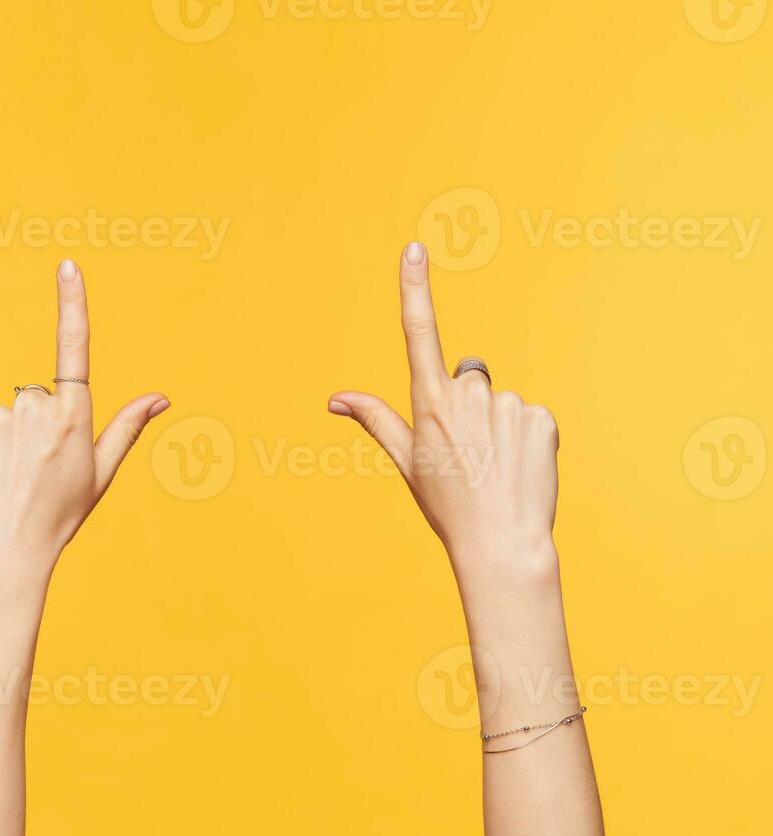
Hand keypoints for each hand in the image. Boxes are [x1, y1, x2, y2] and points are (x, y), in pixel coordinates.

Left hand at [0, 260, 169, 583]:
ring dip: (5, 439)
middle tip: (36, 470)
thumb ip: (128, 427)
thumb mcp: (101, 473)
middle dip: (36, 425)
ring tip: (9, 480)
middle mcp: (36, 410)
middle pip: (36, 396)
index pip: (74, 348)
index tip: (68, 266)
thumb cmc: (59, 516)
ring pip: (4, 414)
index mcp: (75, 418)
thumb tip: (161, 396)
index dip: (72, 304)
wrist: (4, 554)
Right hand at [328, 243, 559, 580]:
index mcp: (430, 405)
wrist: (501, 545)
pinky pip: (531, 414)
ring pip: (501, 400)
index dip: (415, 289)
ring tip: (496, 467)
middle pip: (468, 378)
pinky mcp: (542, 419)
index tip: (414, 249)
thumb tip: (335, 398)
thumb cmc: (448, 505)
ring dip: (499, 425)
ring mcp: (508, 407)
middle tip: (470, 452)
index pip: (419, 334)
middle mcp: (468, 398)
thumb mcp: (406, 462)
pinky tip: (519, 468)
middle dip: (468, 405)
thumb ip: (374, 419)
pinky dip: (527, 437)